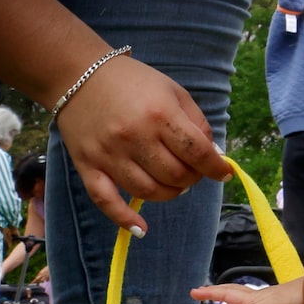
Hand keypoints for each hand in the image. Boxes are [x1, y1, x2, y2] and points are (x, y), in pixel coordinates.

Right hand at [51, 54, 229, 232]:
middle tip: (193, 173)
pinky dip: (123, 218)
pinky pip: (105, 200)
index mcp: (160, 115)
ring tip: (174, 184)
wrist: (78, 74)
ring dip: (169, 194)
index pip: (198, 153)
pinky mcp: (87, 166)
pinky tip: (141, 228)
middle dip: (193, 179)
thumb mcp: (174, 92)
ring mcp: (109, 154)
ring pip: (148, 191)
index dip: (216, 168)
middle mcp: (135, 137)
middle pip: (175, 175)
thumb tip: (215, 155)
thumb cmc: (134, 82)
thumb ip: (197, 123)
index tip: (225, 173)